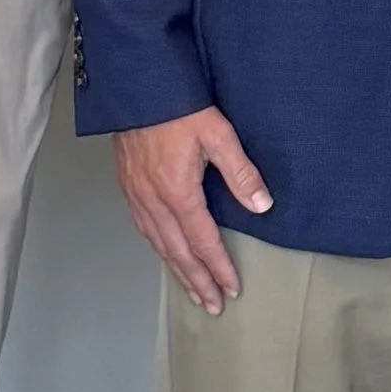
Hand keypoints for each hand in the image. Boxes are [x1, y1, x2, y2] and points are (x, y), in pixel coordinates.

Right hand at [113, 106, 273, 313]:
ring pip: (158, 244)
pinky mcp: (128, 186)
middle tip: (212, 305)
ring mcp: (137, 195)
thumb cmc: (179, 106)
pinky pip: (143, 228)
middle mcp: (154, 201)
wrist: (139, 86)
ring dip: (176, 270)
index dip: (218, 268)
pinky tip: (165, 251)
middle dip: (197, 281)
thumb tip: (262, 205)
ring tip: (192, 289)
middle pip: (178, 253)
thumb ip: (241, 173)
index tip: (231, 288)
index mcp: (178, 193)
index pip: (203, 242)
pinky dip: (158, 248)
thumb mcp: (218, 134)